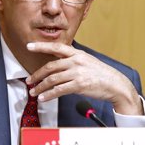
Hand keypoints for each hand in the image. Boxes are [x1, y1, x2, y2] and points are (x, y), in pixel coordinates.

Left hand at [25, 42, 143, 114]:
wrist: (116, 84)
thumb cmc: (101, 74)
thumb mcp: (87, 61)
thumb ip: (73, 60)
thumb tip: (58, 64)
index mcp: (77, 54)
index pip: (56, 47)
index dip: (41, 46)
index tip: (29, 46)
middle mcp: (76, 61)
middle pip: (50, 66)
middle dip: (37, 75)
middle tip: (29, 80)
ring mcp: (77, 73)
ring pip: (52, 79)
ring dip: (40, 87)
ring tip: (34, 92)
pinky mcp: (79, 85)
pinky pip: (59, 90)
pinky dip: (49, 95)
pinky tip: (43, 98)